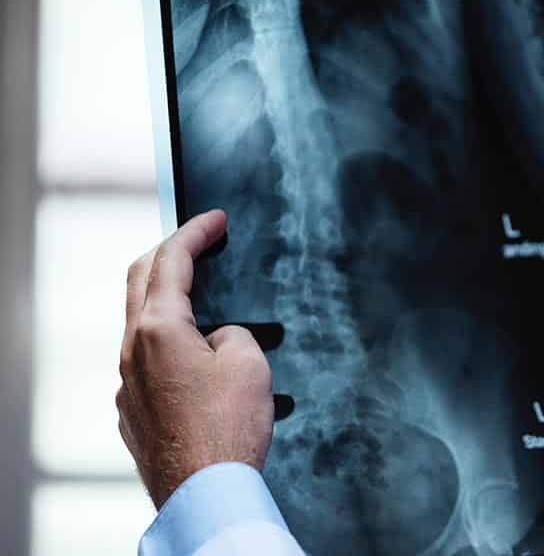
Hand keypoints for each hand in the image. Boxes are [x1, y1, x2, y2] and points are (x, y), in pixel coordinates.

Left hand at [116, 210, 274, 509]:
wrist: (205, 490)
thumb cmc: (228, 428)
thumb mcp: (248, 362)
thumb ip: (231, 333)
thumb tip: (217, 339)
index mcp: (158, 329)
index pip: (172, 261)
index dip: (195, 232)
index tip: (215, 218)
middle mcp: (133, 350)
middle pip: (141, 281)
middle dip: (169, 252)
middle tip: (198, 241)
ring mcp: (129, 383)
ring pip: (142, 323)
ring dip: (169, 299)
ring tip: (204, 300)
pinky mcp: (135, 411)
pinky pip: (148, 362)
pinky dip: (170, 342)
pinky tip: (198, 358)